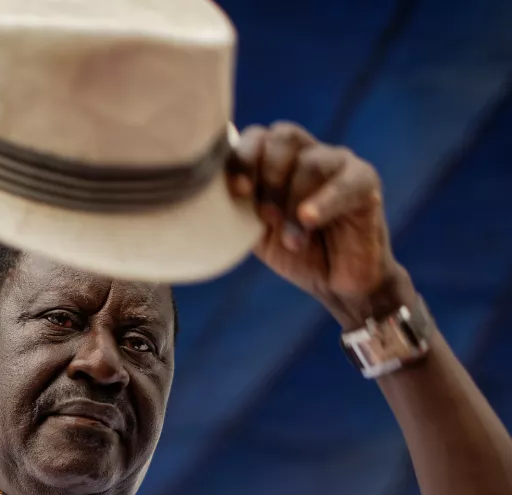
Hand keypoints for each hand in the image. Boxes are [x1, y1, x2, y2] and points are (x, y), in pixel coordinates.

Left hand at [226, 121, 409, 324]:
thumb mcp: (253, 229)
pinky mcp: (365, 181)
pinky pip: (345, 182)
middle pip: (284, 136)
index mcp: (277, 159)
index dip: (242, 158)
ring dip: (292, 201)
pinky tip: (308, 220)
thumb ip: (234, 205)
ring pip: (311, 162)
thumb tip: (202, 193)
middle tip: (265, 215)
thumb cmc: (292, 251)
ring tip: (291, 239)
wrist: (336, 284)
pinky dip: (323, 202)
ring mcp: (339, 163)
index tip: (236, 191)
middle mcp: (308, 152)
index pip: (256, 137)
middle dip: (268, 175)